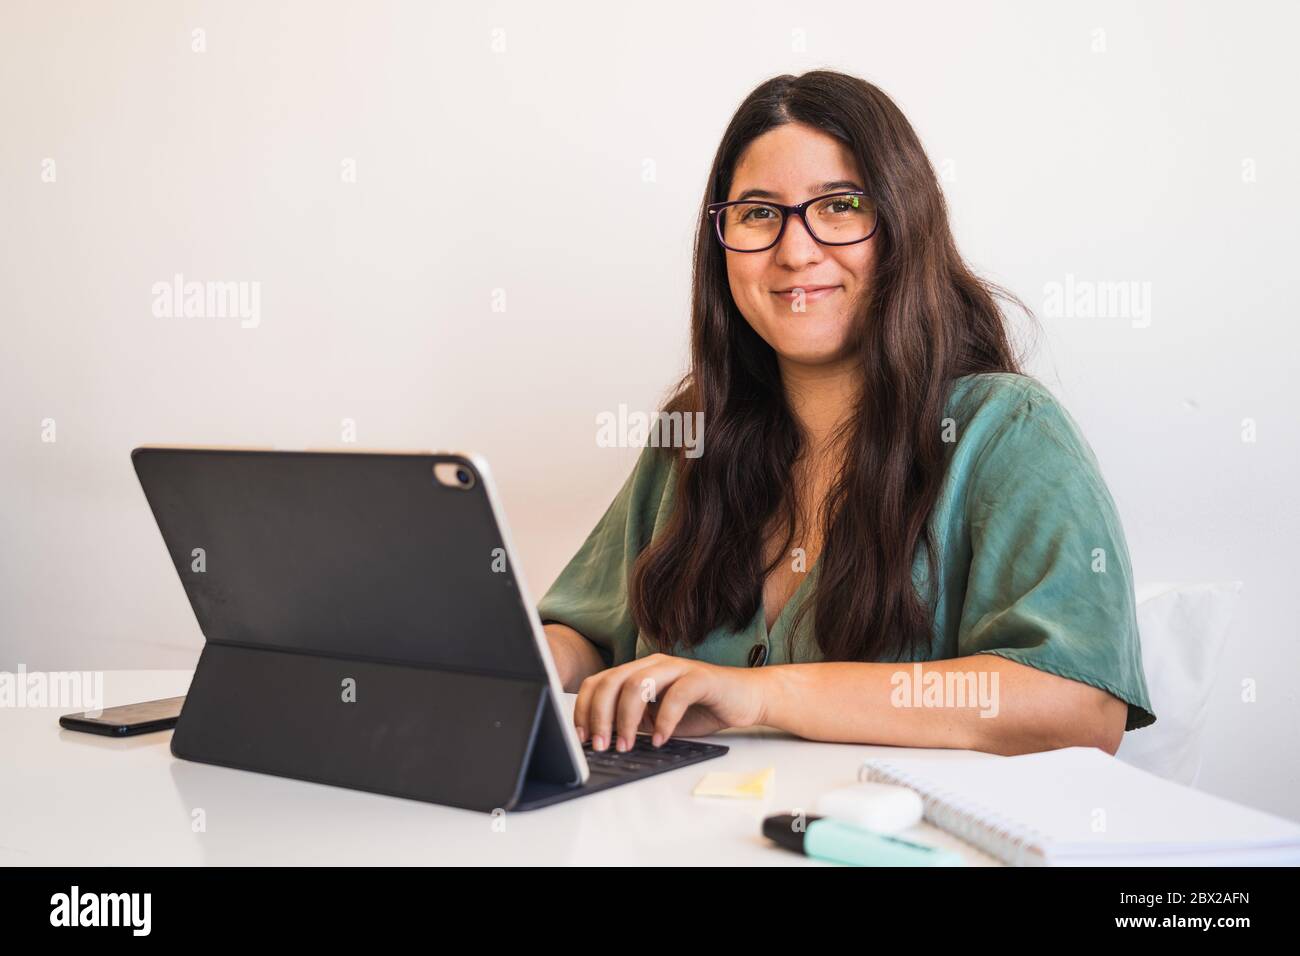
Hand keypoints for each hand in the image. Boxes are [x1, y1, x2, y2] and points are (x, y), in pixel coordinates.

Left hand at [573, 653, 767, 750]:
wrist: (747, 697)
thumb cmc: (701, 708)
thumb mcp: (656, 718)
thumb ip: (633, 722)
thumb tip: (602, 741)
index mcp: (638, 670)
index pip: (598, 682)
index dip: (583, 709)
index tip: (581, 738)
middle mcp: (654, 664)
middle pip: (612, 681)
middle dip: (600, 716)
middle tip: (600, 746)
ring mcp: (677, 668)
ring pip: (637, 684)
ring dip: (626, 719)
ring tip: (626, 746)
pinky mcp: (701, 678)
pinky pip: (676, 695)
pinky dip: (664, 720)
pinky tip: (660, 740)